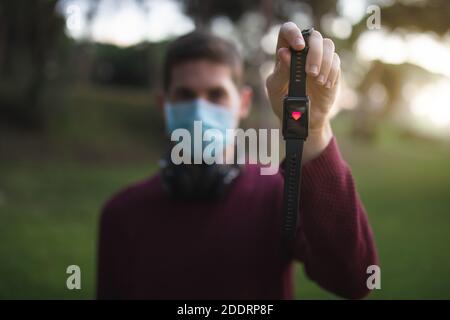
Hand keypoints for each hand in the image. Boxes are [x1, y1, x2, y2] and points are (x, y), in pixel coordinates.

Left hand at [266, 22, 339, 161]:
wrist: (301, 119)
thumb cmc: (283, 102)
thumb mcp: (276, 89)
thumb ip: (279, 72)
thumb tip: (284, 53)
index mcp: (285, 53)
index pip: (288, 30)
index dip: (293, 33)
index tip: (298, 47)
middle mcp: (303, 53)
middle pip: (313, 36)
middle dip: (314, 52)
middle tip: (310, 72)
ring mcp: (319, 60)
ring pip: (328, 45)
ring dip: (325, 62)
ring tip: (318, 81)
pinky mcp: (331, 70)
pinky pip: (336, 61)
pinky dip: (332, 72)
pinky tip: (324, 85)